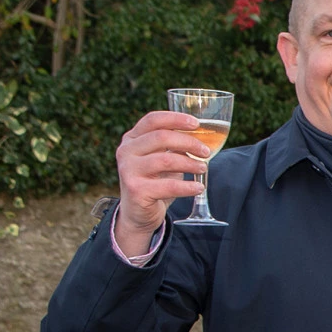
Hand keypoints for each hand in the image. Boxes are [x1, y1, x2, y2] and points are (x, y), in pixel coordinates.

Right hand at [115, 110, 214, 256]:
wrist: (138, 212)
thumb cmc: (154, 181)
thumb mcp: (162, 159)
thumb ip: (174, 146)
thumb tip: (201, 136)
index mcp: (132, 139)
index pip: (152, 120)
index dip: (175, 119)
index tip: (196, 124)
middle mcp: (126, 151)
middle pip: (161, 137)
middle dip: (189, 142)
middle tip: (206, 151)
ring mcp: (129, 170)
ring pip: (166, 160)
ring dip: (190, 163)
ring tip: (203, 168)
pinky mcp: (136, 190)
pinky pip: (169, 186)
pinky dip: (188, 186)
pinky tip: (199, 187)